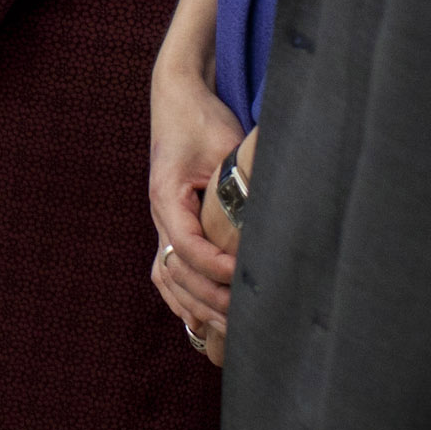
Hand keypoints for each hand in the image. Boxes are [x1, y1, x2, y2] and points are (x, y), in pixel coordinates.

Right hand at [151, 0, 243, 361]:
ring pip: (168, 278)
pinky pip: (167, 271)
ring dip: (195, 304)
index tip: (244, 278)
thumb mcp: (225, 147)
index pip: (186, 246)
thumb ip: (241, 183)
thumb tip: (272, 217)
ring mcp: (161, 222)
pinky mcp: (171, 225)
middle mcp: (158, 214)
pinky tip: (202, 319)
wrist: (178, 98)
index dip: (215, 267)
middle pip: (176, 272)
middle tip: (244, 319)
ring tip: (226, 331)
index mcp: (166, 197)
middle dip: (208, 298)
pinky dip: (182, 298)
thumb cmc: (202, 119)